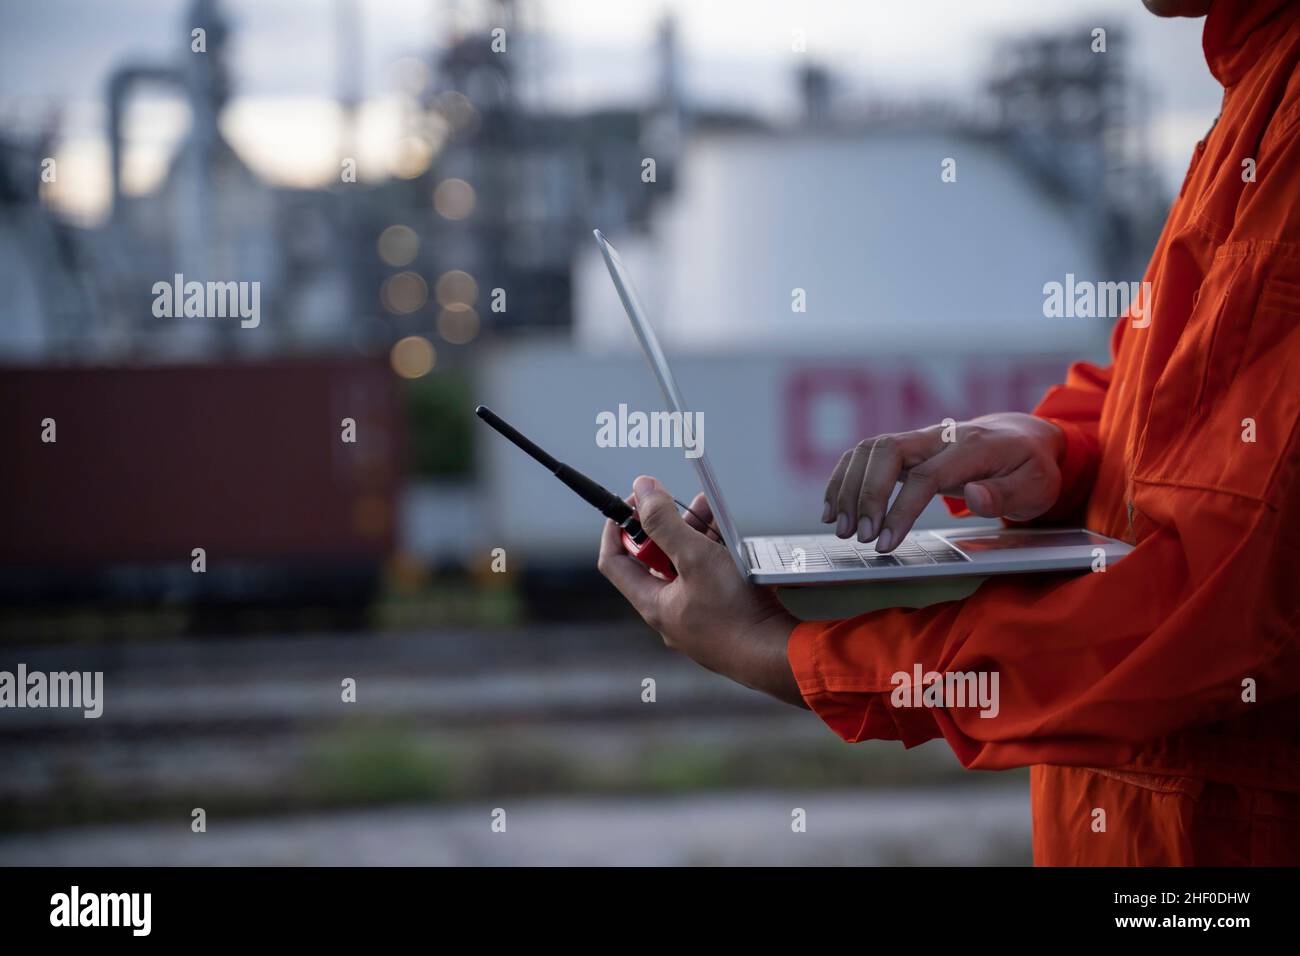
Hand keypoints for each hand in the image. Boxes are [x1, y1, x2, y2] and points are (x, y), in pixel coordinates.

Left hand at [597, 476, 804, 706]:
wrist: (778, 655)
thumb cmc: (736, 611)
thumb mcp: (695, 557)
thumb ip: (665, 522)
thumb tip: (641, 488)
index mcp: (653, 604)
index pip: (615, 561)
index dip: (617, 528)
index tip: (631, 503)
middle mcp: (671, 616)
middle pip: (655, 562)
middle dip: (668, 526)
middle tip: (682, 501)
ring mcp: (697, 621)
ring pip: (687, 570)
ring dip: (696, 538)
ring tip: (712, 509)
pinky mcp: (724, 621)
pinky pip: (710, 582)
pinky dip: (716, 557)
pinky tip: (733, 540)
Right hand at [821, 413, 1065, 550]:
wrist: (1022, 436)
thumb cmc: (1030, 468)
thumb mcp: (1035, 487)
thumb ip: (1005, 494)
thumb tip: (972, 498)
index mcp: (972, 447)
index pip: (926, 475)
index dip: (900, 510)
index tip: (884, 542)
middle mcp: (939, 436)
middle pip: (887, 451)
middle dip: (865, 494)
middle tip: (858, 536)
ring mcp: (919, 439)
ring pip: (870, 449)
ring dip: (847, 486)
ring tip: (840, 528)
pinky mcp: (905, 447)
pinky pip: (865, 454)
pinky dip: (843, 478)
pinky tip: (833, 508)